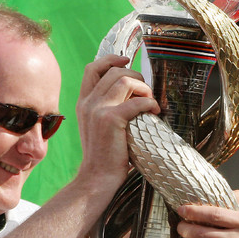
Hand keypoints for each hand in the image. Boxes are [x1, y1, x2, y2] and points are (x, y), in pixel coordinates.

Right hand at [75, 54, 158, 188]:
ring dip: (144, 88)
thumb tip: (131, 93)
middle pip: (115, 71)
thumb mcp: (99, 126)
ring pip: (126, 80)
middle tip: (147, 93)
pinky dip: (150, 104)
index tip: (127, 60)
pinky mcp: (110, 119)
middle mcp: (88, 102)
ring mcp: (97, 109)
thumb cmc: (106, 154)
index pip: (93, 68)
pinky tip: (154, 113)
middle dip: (137, 77)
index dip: (111, 59)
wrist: (97, 177)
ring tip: (150, 103)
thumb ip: (107, 107)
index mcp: (84, 102)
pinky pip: (137, 101)